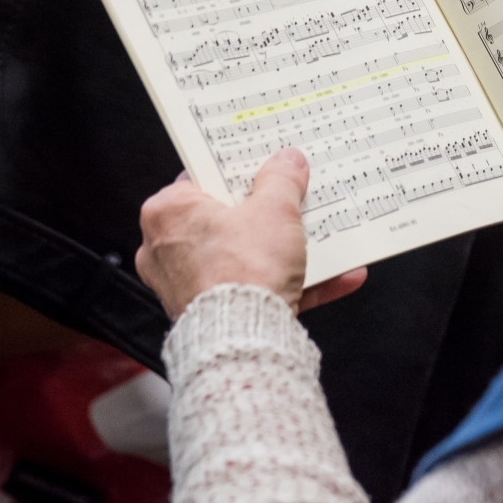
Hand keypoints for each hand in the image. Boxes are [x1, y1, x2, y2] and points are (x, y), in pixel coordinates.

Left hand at [137, 151, 367, 319]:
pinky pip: (254, 290)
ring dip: (287, 252)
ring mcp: (185, 285)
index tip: (264, 168)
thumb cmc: (244, 270)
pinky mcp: (208, 314)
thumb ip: (281, 179)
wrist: (244, 339)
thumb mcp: (275, 209)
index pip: (202, 178)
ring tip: (324, 241)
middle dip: (266, 216)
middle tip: (294, 202)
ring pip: (243, 257)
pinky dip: (292, 284)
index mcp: (168, 212)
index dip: (238, 171)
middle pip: (225, 220)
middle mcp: (166, 249)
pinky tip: (337, 277)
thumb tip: (287, 163)